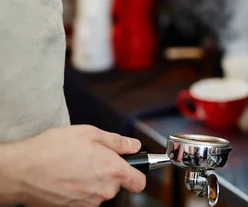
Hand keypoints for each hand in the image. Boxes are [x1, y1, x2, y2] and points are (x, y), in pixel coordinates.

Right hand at [0, 125, 145, 206]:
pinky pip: (84, 198)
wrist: (23, 170)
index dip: (137, 174)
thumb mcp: (90, 133)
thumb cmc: (54, 149)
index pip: (139, 182)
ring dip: (92, 181)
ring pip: (99, 191)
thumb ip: (117, 141)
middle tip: (90, 157)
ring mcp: (88, 203)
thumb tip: (133, 145)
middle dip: (107, 172)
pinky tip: (66, 177)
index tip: (133, 168)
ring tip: (74, 166)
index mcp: (113, 170)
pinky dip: (78, 189)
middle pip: (116, 184)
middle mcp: (104, 190)